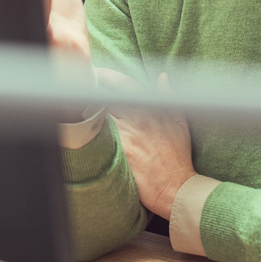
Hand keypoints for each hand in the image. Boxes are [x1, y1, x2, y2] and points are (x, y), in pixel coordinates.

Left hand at [99, 69, 195, 219]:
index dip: (106, 76)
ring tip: (81, 117)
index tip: (97, 74)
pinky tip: (86, 138)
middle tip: (84, 96)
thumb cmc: (177, 155)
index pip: (123, 85)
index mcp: (149, 109)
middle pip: (104, 100)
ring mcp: (124, 137)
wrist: (174, 186)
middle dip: (93, 96)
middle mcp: (135, 120)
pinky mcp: (116, 154)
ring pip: (98, 119)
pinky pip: (98, 139)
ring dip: (90, 116)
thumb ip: (169, 96)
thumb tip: (162, 77)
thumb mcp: (179, 121)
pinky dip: (91, 136)